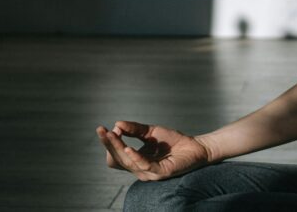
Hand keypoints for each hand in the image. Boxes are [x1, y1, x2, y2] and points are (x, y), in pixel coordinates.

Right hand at [95, 120, 210, 180]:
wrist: (195, 146)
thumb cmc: (172, 141)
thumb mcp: (150, 132)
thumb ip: (134, 129)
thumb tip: (117, 124)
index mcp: (136, 161)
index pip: (115, 155)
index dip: (108, 143)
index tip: (102, 128)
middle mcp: (140, 169)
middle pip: (117, 159)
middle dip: (108, 144)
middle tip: (101, 130)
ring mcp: (149, 172)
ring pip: (128, 162)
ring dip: (118, 147)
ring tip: (112, 134)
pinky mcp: (161, 172)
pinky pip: (144, 166)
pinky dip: (135, 157)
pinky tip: (128, 148)